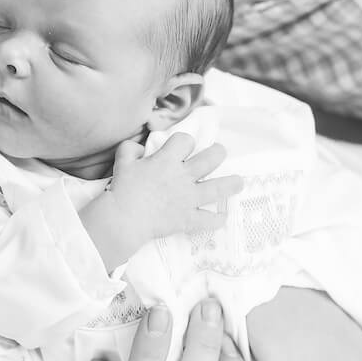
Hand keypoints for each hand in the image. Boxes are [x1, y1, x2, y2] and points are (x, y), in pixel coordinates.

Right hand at [82, 135, 241, 270]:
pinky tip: (222, 217)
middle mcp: (183, 176)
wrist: (123, 219)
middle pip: (211, 158)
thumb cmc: (122, 188)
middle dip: (218, 152)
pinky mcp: (188, 219)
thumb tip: (140, 148)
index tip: (182, 146)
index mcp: (168, 160)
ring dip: (231, 184)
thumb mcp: (122, 161)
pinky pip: (208, 220)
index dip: (184, 141)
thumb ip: (130, 148)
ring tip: (239, 182)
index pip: (185, 140)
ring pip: (218, 188)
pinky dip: (217, 219)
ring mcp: (189, 199)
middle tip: (219, 153)